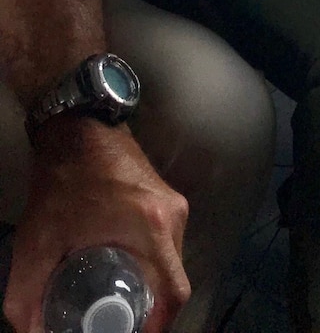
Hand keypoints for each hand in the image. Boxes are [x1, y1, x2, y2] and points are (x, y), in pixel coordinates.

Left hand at [3, 120, 189, 332]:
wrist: (78, 126)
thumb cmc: (63, 181)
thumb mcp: (37, 242)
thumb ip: (25, 296)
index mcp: (153, 226)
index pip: (175, 292)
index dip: (158, 327)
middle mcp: (173, 216)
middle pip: (172, 280)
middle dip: (147, 310)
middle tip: (114, 323)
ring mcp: (174, 205)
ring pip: (171, 263)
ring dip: (148, 287)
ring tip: (114, 303)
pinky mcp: (167, 199)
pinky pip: (166, 246)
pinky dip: (148, 266)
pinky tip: (119, 272)